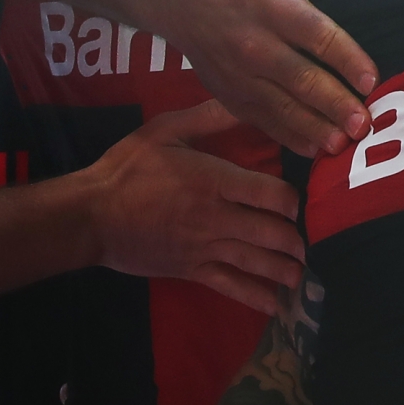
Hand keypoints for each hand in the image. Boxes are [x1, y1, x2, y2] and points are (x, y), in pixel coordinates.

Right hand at [86, 101, 306, 312]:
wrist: (91, 215)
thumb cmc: (127, 169)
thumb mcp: (164, 131)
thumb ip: (207, 117)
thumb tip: (245, 99)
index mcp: (214, 181)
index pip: (270, 194)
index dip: (292, 200)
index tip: (300, 200)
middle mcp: (216, 217)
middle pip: (270, 233)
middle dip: (296, 240)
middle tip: (312, 241)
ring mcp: (204, 247)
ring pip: (256, 262)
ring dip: (285, 270)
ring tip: (303, 274)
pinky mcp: (191, 270)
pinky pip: (230, 286)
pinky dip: (255, 297)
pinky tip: (275, 305)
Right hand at [149, 0, 376, 159]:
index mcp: (276, 7)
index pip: (318, 36)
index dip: (347, 59)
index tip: (372, 80)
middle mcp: (257, 44)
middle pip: (302, 79)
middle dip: (335, 104)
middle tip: (364, 125)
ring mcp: (240, 74)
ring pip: (282, 107)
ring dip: (315, 128)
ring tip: (343, 144)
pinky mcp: (230, 94)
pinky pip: (263, 120)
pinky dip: (289, 137)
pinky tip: (314, 149)